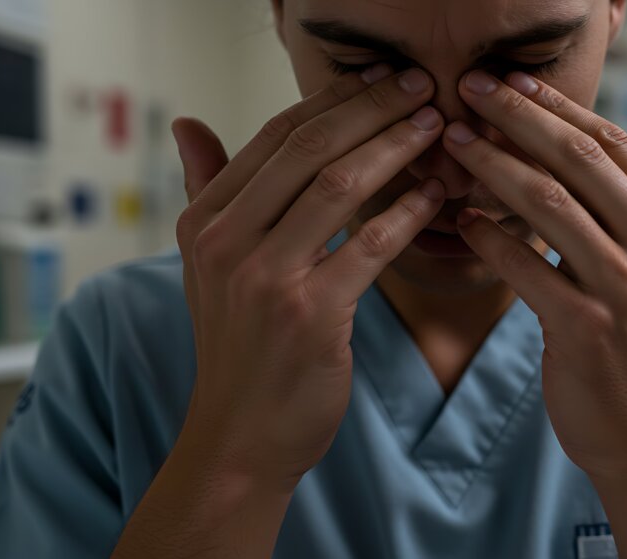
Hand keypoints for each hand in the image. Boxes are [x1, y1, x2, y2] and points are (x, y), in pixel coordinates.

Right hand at [171, 66, 444, 491]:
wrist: (240, 436)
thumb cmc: (238, 348)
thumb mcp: (207, 267)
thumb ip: (205, 190)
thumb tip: (189, 123)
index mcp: (203, 221)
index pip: (274, 137)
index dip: (333, 101)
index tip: (378, 82)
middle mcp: (226, 242)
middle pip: (309, 150)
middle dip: (372, 110)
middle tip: (420, 89)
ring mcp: (265, 278)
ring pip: (340, 186)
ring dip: (397, 149)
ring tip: (437, 129)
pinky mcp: (310, 314)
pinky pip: (369, 245)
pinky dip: (407, 212)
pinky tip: (436, 195)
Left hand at [444, 71, 626, 480]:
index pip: (617, 145)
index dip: (561, 108)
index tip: (515, 84)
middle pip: (579, 161)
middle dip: (518, 118)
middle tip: (472, 91)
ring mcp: (626, 291)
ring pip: (548, 205)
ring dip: (493, 167)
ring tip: (455, 144)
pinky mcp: (584, 330)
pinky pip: (525, 268)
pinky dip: (490, 239)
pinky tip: (464, 220)